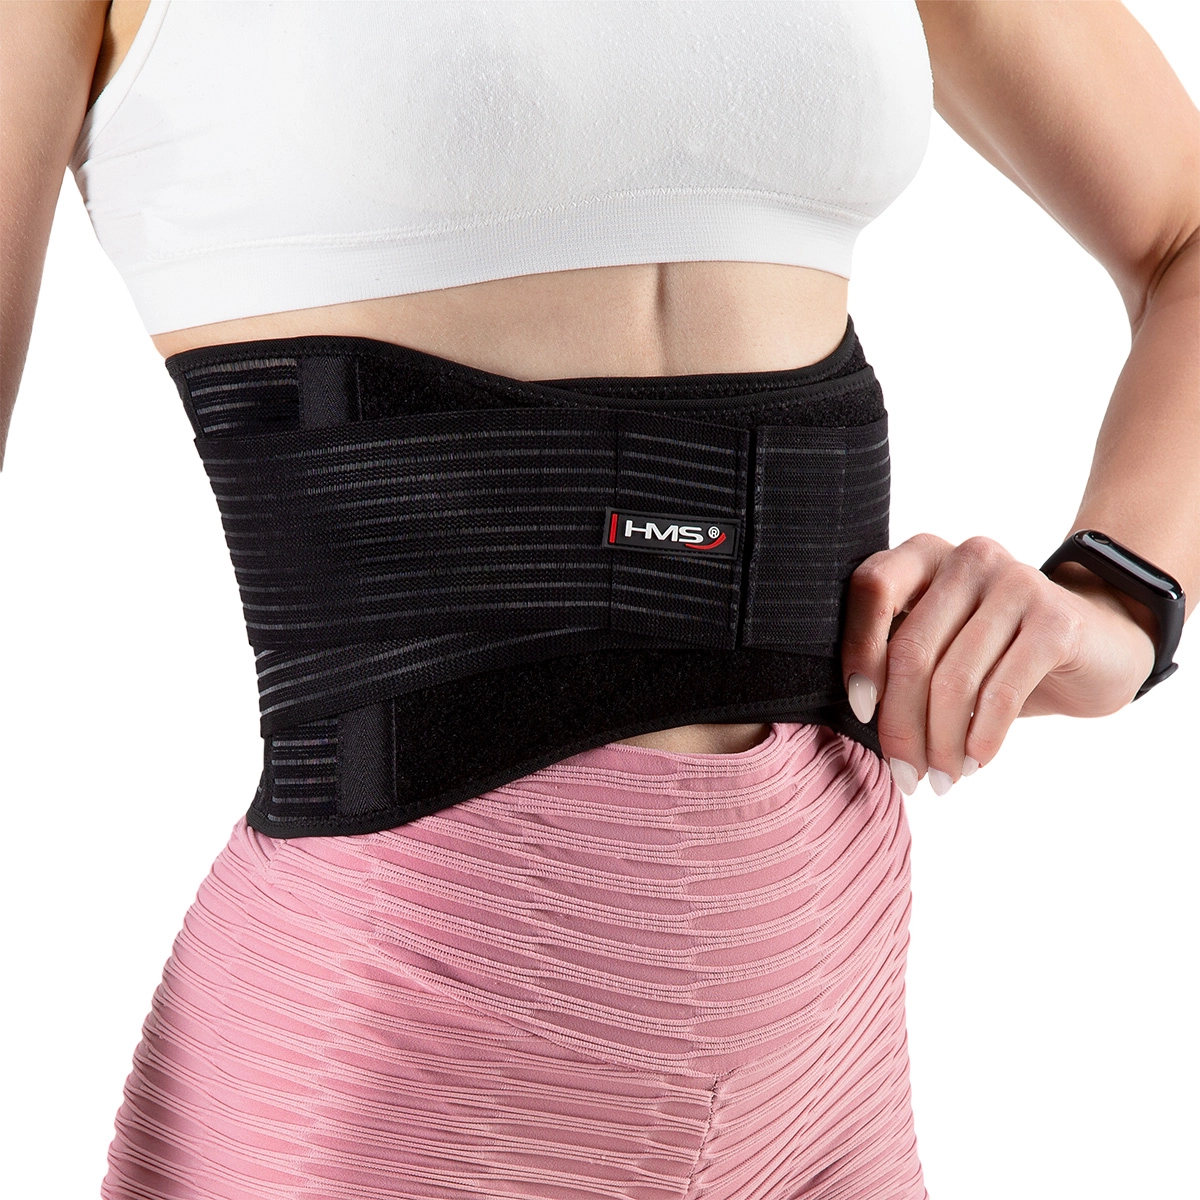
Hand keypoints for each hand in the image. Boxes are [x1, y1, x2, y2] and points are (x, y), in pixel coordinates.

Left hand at [840, 533, 1157, 794]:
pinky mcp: (1055, 618)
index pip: (872, 589)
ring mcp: (1015, 581)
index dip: (858, 652)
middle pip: (912, 649)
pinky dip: (982, 738)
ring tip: (941, 779)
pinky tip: (975, 763)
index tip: (859, 711)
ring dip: (942, 744)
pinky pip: (1001, 691)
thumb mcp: (941, 645)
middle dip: (901, 724)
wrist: (1099, 646)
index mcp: (925, 554)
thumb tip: (849, 710)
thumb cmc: (997, 653)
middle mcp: (967, 557)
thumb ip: (896, 656)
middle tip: (905, 773)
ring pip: (954, 679)